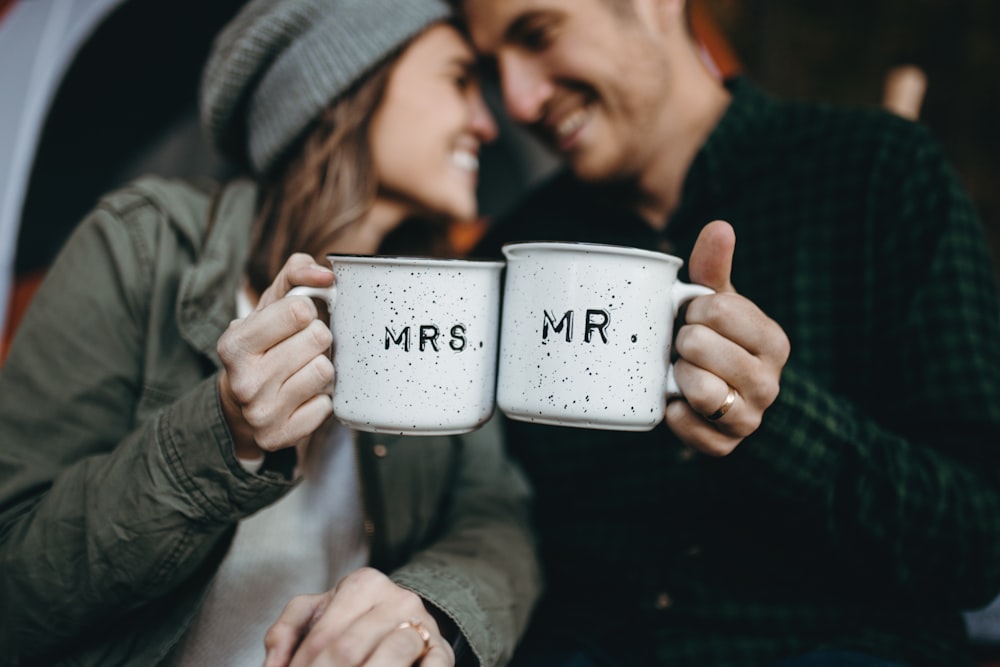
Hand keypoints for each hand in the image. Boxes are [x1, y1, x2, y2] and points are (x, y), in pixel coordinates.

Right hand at [217, 253, 335, 457]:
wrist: (240, 406)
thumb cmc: (262, 346)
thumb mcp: (269, 305)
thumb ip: (295, 274)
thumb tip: (326, 274)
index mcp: (235, 343)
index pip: (299, 309)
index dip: (306, 311)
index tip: (296, 321)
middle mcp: (243, 381)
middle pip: (318, 339)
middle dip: (317, 338)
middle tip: (301, 348)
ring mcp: (261, 413)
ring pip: (325, 371)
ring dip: (321, 367)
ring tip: (302, 370)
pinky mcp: (279, 437)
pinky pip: (326, 406)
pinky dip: (321, 399)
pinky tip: (302, 396)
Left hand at [263, 567, 454, 666]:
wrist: (405, 618)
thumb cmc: (352, 619)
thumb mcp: (317, 613)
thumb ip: (286, 631)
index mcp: (363, 584)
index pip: (323, 637)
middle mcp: (397, 598)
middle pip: (350, 650)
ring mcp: (423, 623)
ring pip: (392, 653)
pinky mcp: (443, 650)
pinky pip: (433, 666)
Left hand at [666, 221, 789, 455]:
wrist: (722, 400)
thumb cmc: (717, 342)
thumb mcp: (718, 304)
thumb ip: (714, 268)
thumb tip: (720, 226)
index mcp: (773, 340)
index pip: (720, 309)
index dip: (694, 309)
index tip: (695, 316)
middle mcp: (769, 382)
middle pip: (701, 346)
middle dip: (682, 342)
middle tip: (685, 347)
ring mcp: (749, 418)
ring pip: (700, 389)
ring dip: (678, 376)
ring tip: (681, 371)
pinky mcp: (724, 446)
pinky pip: (685, 425)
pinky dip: (672, 412)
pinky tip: (675, 400)